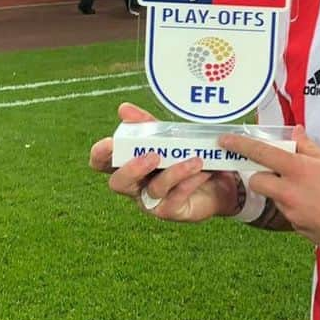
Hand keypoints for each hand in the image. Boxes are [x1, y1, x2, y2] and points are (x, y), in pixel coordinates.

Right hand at [90, 102, 239, 220]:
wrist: (220, 180)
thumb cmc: (186, 156)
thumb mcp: (169, 136)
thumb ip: (146, 124)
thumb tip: (123, 108)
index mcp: (129, 164)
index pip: (102, 163)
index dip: (100, 155)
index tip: (109, 143)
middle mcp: (136, 185)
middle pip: (118, 182)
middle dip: (132, 169)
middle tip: (153, 156)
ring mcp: (152, 201)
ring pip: (154, 189)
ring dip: (175, 172)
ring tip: (196, 160)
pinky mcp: (172, 211)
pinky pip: (176, 198)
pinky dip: (189, 182)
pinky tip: (203, 172)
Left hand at [218, 128, 319, 258]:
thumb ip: (309, 147)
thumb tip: (295, 133)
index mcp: (299, 170)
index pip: (260, 153)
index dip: (239, 145)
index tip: (224, 140)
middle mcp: (290, 193)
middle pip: (257, 182)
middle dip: (262, 176)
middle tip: (279, 173)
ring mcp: (293, 215)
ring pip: (275, 199)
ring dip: (284, 193)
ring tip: (313, 192)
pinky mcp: (298, 231)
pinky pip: (290, 215)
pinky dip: (298, 209)